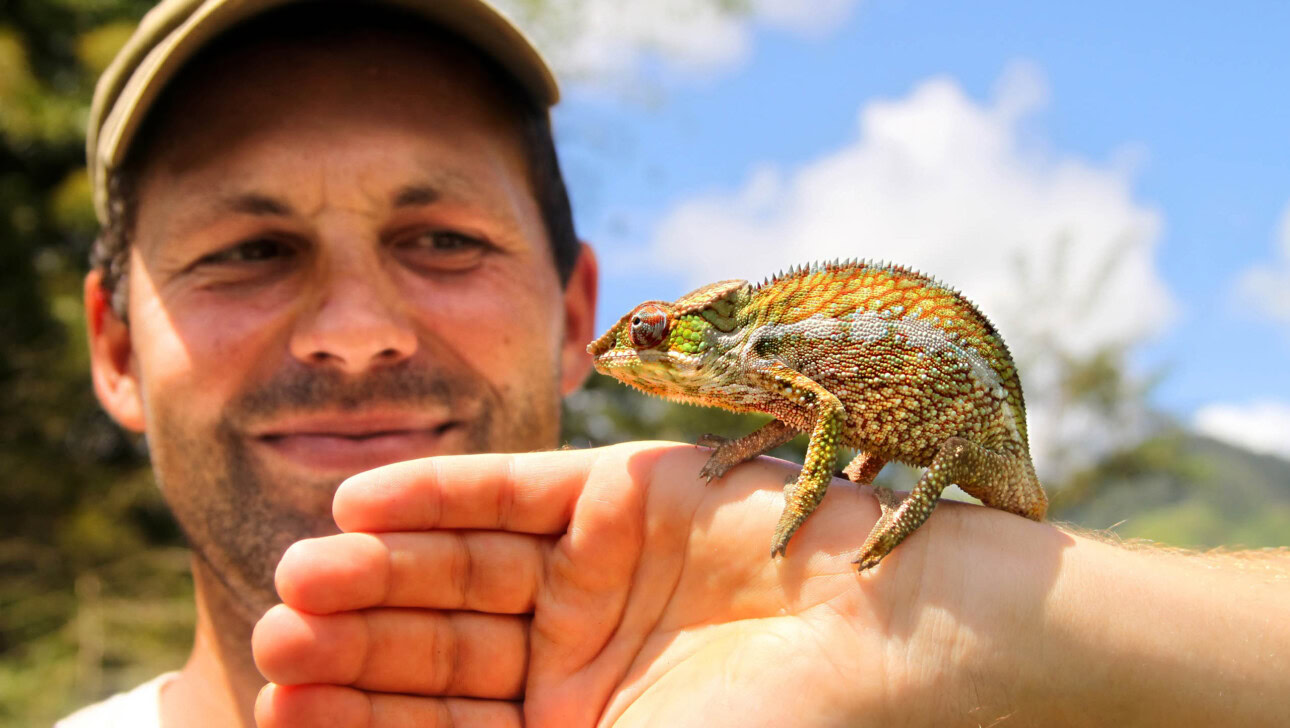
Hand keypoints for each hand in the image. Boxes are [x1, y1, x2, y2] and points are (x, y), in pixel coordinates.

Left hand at [251, 441, 957, 726]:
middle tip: (278, 632)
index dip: (360, 722)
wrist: (891, 647)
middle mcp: (577, 659)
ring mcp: (600, 576)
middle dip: (359, 644)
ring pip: (466, 566)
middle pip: (440, 649)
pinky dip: (443, 489)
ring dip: (384, 566)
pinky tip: (363, 500)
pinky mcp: (627, 498)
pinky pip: (518, 491)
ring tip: (305, 569)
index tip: (278, 710)